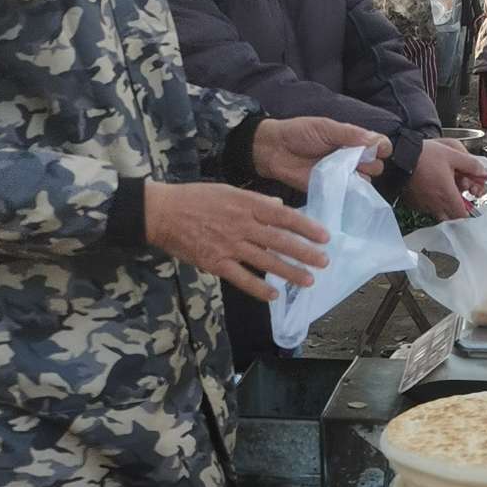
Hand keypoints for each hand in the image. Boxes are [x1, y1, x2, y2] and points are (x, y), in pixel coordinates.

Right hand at [144, 181, 328, 301]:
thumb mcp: (227, 190)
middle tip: (324, 262)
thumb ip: (254, 200)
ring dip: (289, 272)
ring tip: (308, 280)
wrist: (162, 212)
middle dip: (304, 253)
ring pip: (265, 261)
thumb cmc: (194, 198)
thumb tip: (278, 206)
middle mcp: (242, 225)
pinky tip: (274, 295)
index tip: (324, 236)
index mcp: (246, 204)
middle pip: (279, 241)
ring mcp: (229, 245)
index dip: (306, 227)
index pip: (283, 216)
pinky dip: (258, 288)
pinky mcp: (216, 262)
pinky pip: (242, 278)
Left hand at [251, 117, 389, 192]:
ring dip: (359, 177)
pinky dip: (351, 192)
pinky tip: (344, 186)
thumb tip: (377, 141)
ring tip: (342, 171)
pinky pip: (350, 195)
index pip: (380, 145)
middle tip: (353, 159)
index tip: (376, 149)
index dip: (382, 148)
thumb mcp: (326, 127)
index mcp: (353, 139)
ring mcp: (343, 175)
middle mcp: (352, 158)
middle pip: (377, 165)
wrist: (275, 150)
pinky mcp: (333, 190)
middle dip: (370, 163)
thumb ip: (350, 134)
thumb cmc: (299, 133)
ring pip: (366, 181)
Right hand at [403, 137, 486, 220]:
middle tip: (457, 196)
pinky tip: (432, 192)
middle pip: (452, 217)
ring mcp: (424, 204)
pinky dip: (432, 205)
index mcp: (447, 194)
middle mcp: (436, 203)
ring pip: (439, 214)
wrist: (401, 156)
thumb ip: (471, 164)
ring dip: (445, 208)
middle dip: (457, 209)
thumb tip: (484, 171)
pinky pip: (427, 209)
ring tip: (445, 193)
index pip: (462, 214)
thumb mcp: (452, 155)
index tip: (467, 201)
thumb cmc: (424, 155)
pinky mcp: (415, 203)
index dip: (467, 210)